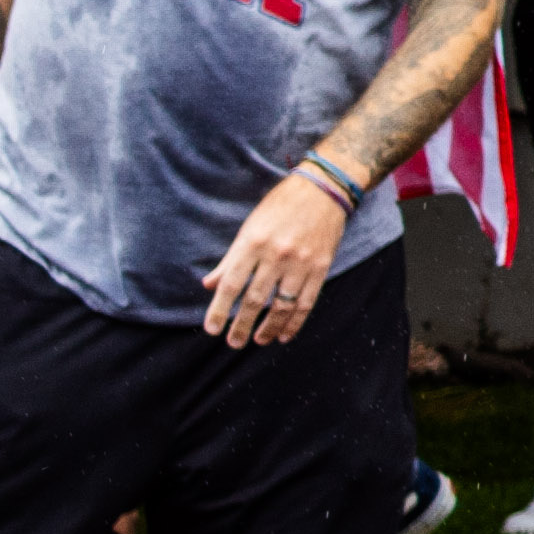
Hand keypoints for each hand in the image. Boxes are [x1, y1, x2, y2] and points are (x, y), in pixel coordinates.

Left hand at [200, 169, 348, 348]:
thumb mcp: (248, 228)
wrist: (324, 190)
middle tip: (233, 343)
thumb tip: (209, 286)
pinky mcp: (321, 267)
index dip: (220, 310)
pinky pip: (306, 302)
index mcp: (253, 244)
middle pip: (255, 299)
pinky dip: (294, 322)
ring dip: (268, 328)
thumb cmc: (279, 208)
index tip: (211, 330)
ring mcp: (301, 263)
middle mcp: (276, 255)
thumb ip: (230, 260)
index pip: (231, 284)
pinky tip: (284, 335)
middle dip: (242, 325)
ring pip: (282, 305)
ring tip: (257, 341)